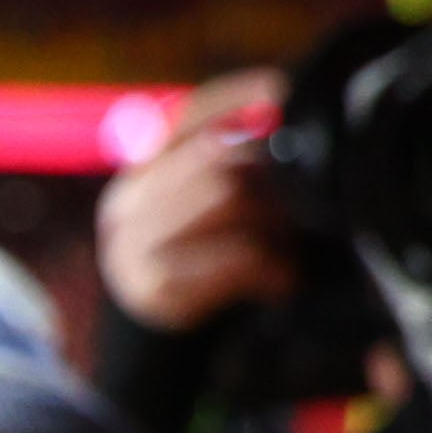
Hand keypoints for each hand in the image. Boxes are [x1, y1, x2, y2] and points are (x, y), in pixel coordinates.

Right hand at [98, 67, 293, 332]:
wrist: (152, 342)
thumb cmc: (199, 266)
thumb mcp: (202, 211)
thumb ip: (227, 168)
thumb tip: (286, 121)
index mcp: (139, 174)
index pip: (188, 116)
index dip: (239, 97)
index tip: (285, 90)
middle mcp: (126, 202)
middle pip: (216, 156)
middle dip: (269, 174)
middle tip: (305, 201)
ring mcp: (133, 245)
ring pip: (225, 197)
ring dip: (274, 221)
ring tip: (293, 245)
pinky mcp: (153, 286)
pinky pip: (231, 257)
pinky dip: (269, 267)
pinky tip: (283, 280)